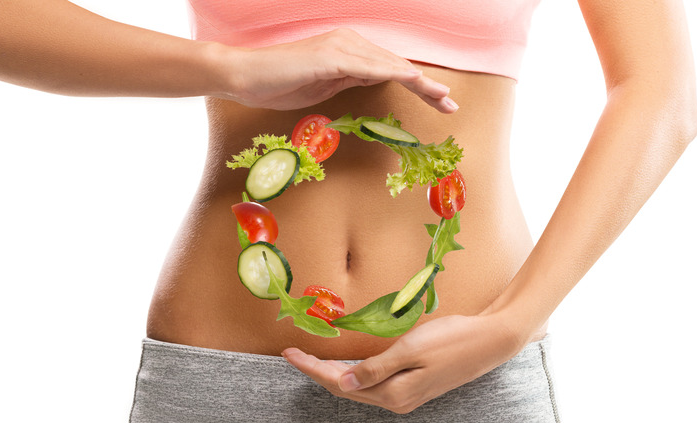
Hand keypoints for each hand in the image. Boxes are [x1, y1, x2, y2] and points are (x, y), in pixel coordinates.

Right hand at [215, 28, 457, 112]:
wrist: (244, 76)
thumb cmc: (278, 85)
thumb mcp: (323, 87)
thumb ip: (349, 81)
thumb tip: (372, 81)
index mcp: (347, 51)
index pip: (389, 70)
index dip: (417, 86)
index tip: (438, 103)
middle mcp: (348, 43)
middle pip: (396, 66)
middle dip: (427, 86)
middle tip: (452, 104)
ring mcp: (341, 47)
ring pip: (390, 66)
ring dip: (420, 83)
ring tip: (443, 98)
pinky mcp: (331, 56)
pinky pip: (370, 67)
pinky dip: (395, 75)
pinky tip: (415, 84)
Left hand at [282, 312, 524, 413]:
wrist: (490, 341)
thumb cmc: (451, 339)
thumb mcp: (409, 350)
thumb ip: (375, 368)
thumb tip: (342, 382)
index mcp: (392, 393)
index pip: (340, 383)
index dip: (312, 369)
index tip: (290, 353)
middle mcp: (397, 400)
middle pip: (346, 389)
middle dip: (318, 372)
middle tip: (294, 354)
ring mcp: (406, 396)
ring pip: (359, 388)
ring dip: (334, 375)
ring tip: (312, 360)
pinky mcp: (414, 387)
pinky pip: (374, 384)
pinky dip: (355, 374)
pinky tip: (348, 366)